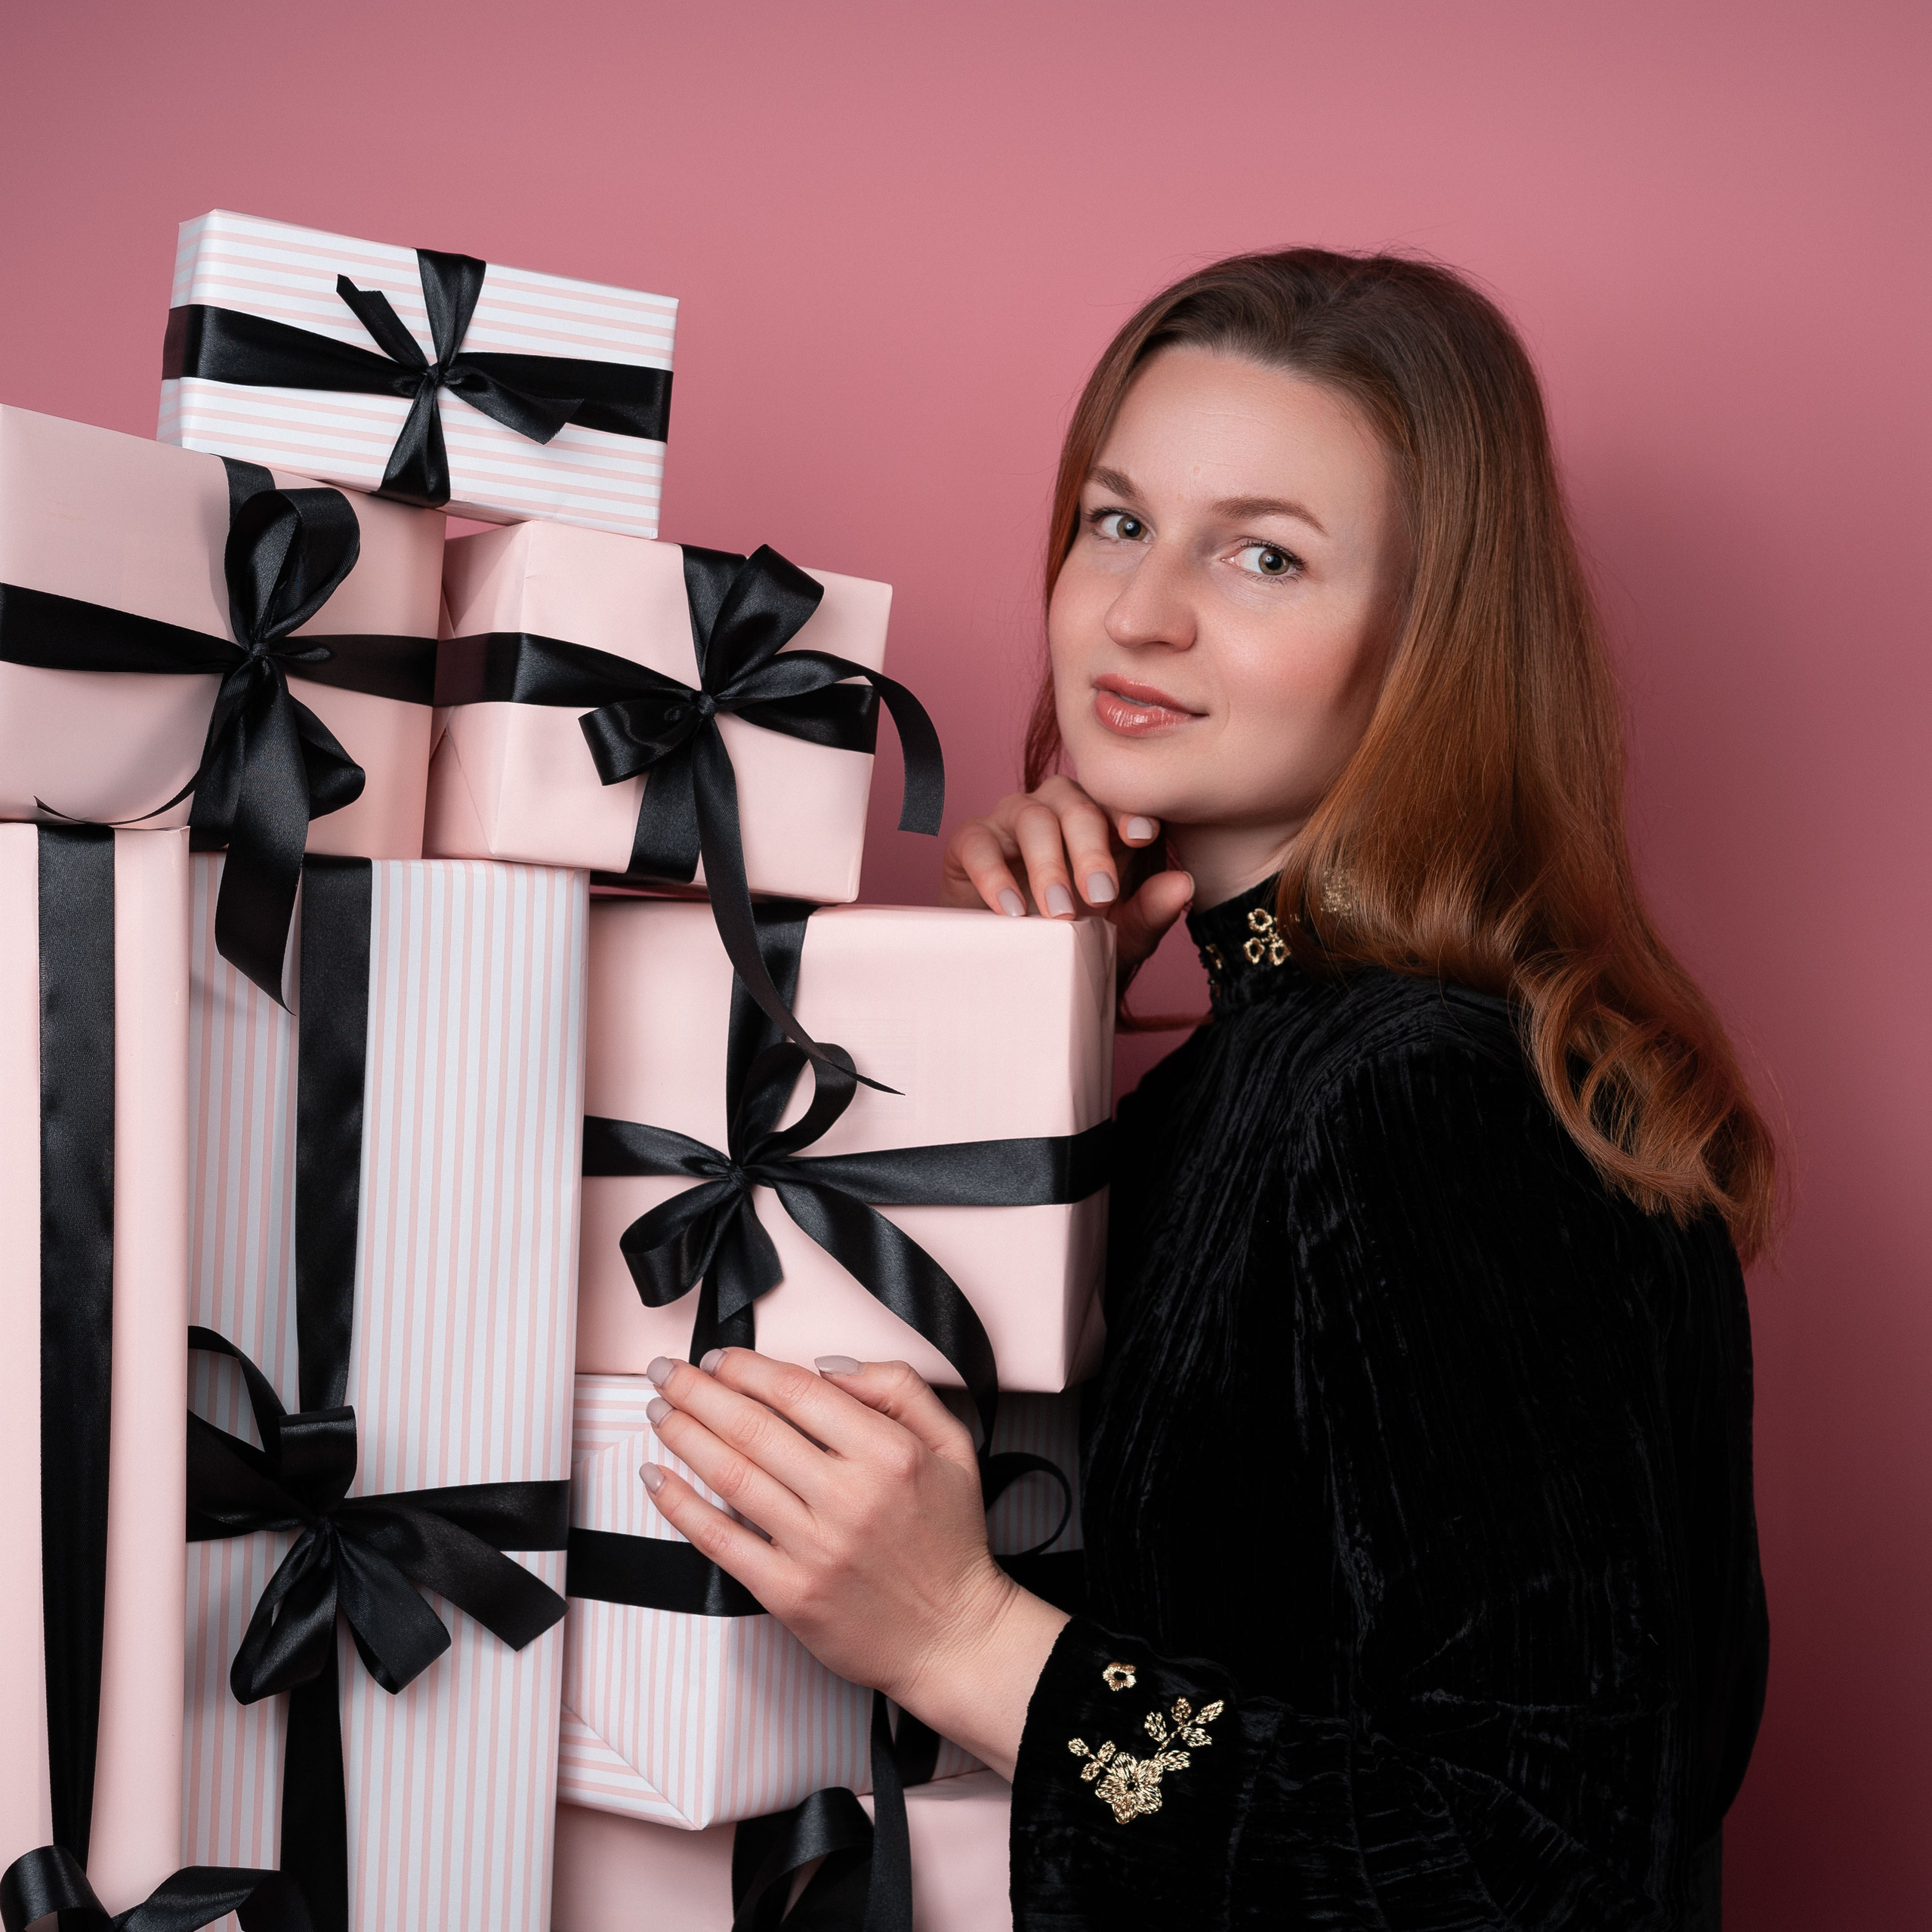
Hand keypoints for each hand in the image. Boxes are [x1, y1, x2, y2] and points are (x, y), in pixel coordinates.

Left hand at [636, 1348, 1068, 1778]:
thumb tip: (828, 1366)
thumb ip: (898, 1389)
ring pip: (732, 1477)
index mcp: (888, 1454)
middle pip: (754, 1428)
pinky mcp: (789, 1594)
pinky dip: (681, 1506)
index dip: (748, 1369)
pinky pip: (721, 1542)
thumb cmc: (949, 1539)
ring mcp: (815, 1548)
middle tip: (665, 1371)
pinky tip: (657, 1478)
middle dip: (698, 1391)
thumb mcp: (952, 1444)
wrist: (952, 1637)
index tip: (718, 1357)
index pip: (799, 1393)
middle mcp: (849, 1497)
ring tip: (658, 1410)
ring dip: (684, 1435)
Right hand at [940, 774, 1193, 973]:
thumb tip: (1183, 884)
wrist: (1013, 964)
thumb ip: (1151, 910)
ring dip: (1048, 865)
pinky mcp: (971, 841)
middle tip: (1100, 895)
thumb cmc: (1071, 938)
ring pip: (1032, 818)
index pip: (1117, 800)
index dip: (1129, 811)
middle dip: (1091, 850)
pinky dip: (995, 875)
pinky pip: (979, 843)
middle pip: (1076, 805)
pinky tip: (1011, 910)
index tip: (1143, 837)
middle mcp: (1057, 809)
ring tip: (1059, 913)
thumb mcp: (1119, 934)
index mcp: (1100, 820)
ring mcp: (1012, 820)